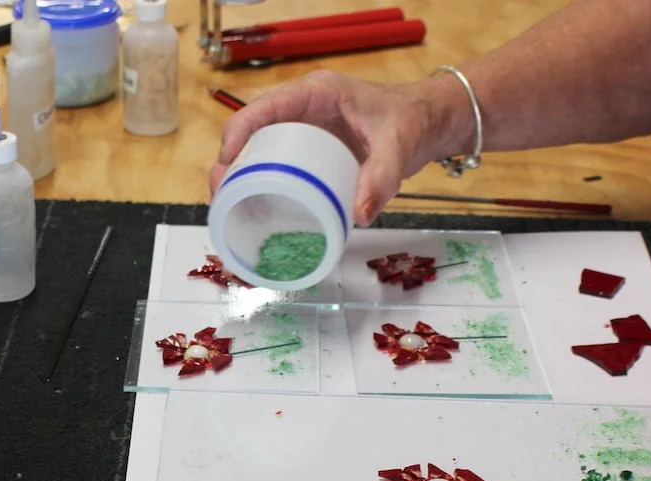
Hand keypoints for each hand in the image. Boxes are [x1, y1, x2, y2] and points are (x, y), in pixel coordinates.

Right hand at [209, 70, 470, 226]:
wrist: (428, 122)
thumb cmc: (412, 121)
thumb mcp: (398, 146)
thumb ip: (382, 178)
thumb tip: (359, 215)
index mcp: (316, 95)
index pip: (263, 109)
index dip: (238, 135)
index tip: (226, 166)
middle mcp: (303, 110)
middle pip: (252, 133)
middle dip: (230, 164)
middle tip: (222, 199)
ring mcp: (305, 132)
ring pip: (261, 152)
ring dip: (243, 179)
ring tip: (233, 210)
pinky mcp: (312, 152)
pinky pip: (280, 166)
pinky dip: (265, 186)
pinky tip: (259, 211)